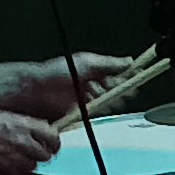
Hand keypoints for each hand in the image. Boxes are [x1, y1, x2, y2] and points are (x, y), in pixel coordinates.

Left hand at [0, 52, 127, 119]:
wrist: (36, 89)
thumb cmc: (56, 72)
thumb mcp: (88, 62)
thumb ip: (110, 64)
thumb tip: (129, 61)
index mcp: (92, 71)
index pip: (116, 74)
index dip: (127, 76)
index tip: (138, 77)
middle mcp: (89, 85)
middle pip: (113, 89)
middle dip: (121, 90)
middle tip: (129, 91)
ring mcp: (84, 99)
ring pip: (105, 102)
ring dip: (111, 101)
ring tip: (116, 99)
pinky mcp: (79, 112)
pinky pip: (94, 113)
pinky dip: (100, 111)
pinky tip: (103, 108)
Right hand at [0, 109, 58, 174]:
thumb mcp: (6, 116)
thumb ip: (26, 123)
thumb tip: (42, 130)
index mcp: (23, 123)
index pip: (52, 134)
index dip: (53, 141)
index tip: (51, 143)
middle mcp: (21, 140)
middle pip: (46, 153)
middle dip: (43, 154)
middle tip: (36, 152)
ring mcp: (13, 156)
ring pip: (34, 165)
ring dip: (30, 163)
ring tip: (21, 159)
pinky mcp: (3, 168)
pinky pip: (20, 174)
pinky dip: (18, 172)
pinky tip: (12, 166)